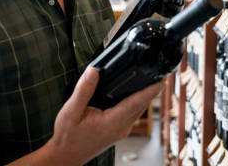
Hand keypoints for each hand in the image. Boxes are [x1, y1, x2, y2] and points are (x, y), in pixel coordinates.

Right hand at [43, 66, 163, 165]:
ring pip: (138, 109)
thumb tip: (94, 71)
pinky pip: (132, 112)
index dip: (150, 91)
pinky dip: (136, 100)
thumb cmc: (68, 136)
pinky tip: (133, 90)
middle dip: (151, 88)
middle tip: (158, 70)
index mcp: (112, 123)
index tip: (162, 80)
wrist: (65, 155)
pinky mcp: (119, 129)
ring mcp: (121, 130)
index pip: (136, 103)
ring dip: (145, 94)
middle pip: (141, 105)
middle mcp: (121, 128)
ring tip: (149, 76)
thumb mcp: (71, 111)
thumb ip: (84, 90)